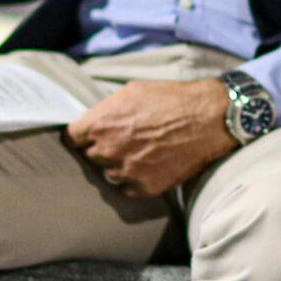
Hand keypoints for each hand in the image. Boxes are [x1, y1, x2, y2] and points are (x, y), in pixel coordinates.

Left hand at [65, 79, 236, 196]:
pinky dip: (135, 181)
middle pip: (90, 157)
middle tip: (123, 142)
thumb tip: (95, 120)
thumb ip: (107, 109)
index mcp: (100, 124)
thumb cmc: (172, 99)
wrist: (209, 119)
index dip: (81, 137)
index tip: (88, 137)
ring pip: (109, 174)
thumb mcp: (132, 91)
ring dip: (119, 166)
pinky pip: (128, 189)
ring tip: (141, 154)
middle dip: (103, 149)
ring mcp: (125, 171)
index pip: (71, 138)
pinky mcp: (144, 187)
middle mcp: (107, 150)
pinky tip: (150, 167)